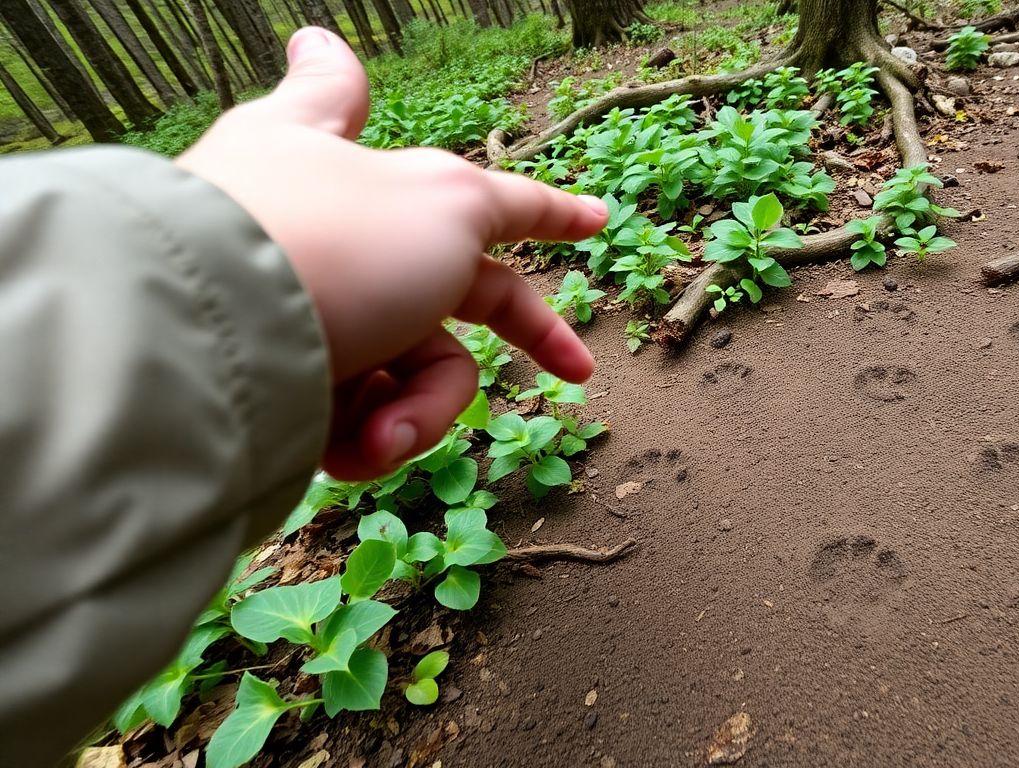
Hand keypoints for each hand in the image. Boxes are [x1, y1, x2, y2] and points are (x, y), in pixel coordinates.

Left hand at [176, 27, 606, 481]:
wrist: (212, 352)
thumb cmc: (337, 248)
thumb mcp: (443, 199)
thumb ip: (470, 185)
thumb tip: (319, 41)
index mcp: (359, 166)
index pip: (448, 168)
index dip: (528, 196)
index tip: (594, 219)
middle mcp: (339, 241)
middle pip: (461, 290)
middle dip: (522, 333)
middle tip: (579, 372)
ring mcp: (319, 318)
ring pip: (422, 371)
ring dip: (420, 410)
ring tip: (383, 434)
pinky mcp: (297, 389)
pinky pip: (369, 417)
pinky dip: (370, 438)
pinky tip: (348, 450)